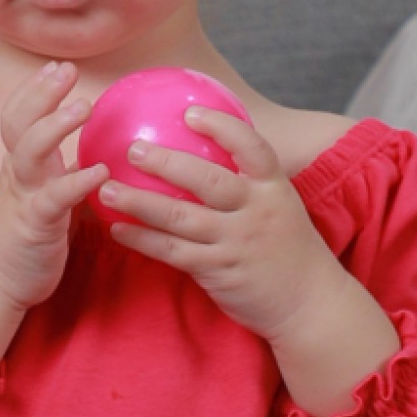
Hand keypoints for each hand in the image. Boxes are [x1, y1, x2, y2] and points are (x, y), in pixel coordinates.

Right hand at [0, 60, 109, 310]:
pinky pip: (55, 197)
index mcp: (21, 164)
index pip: (19, 115)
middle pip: (20, 122)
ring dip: (56, 125)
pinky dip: (77, 181)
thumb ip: (60, 169)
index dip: (35, 89)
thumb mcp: (42, 193)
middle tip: (67, 70)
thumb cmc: (26, 236)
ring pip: (31, 151)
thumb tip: (95, 147)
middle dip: (42, 93)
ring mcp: (24, 196)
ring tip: (84, 106)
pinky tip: (100, 170)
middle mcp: (18, 174)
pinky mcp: (35, 224)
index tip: (57, 66)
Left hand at [98, 107, 343, 342]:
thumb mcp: (281, 208)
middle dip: (167, 163)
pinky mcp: (219, 271)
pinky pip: (174, 252)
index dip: (221, 127)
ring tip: (107, 189)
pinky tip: (118, 229)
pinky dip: (144, 239)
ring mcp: (236, 242)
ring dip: (141, 202)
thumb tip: (206, 153)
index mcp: (274, 188)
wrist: (309, 304)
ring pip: (181, 218)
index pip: (251, 148)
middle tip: (133, 149)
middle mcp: (256, 212)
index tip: (189, 112)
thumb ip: (250, 185)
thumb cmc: (287, 250)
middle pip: (207, 181)